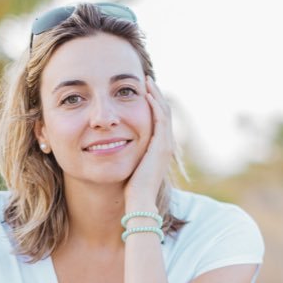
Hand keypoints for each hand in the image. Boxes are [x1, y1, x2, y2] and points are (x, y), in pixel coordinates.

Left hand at [124, 76, 174, 207]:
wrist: (140, 201)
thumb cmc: (132, 188)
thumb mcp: (131, 167)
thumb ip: (129, 155)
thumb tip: (116, 149)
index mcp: (159, 149)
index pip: (159, 121)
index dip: (152, 105)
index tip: (143, 92)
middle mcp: (166, 144)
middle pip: (164, 112)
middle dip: (156, 95)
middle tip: (147, 81)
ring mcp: (165, 144)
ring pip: (164, 112)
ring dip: (156, 95)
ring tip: (147, 82)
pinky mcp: (161, 145)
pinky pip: (160, 118)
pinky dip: (155, 105)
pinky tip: (146, 94)